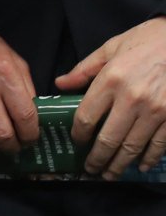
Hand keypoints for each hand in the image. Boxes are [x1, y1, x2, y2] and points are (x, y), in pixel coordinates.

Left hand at [57, 16, 165, 176]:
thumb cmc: (146, 41)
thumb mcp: (111, 48)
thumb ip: (84, 70)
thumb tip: (60, 84)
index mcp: (110, 80)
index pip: (86, 117)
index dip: (78, 135)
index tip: (76, 142)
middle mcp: (132, 98)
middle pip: (108, 139)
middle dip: (97, 159)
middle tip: (90, 170)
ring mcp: (156, 111)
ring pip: (132, 146)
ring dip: (120, 165)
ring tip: (110, 174)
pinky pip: (159, 145)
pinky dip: (149, 158)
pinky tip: (140, 165)